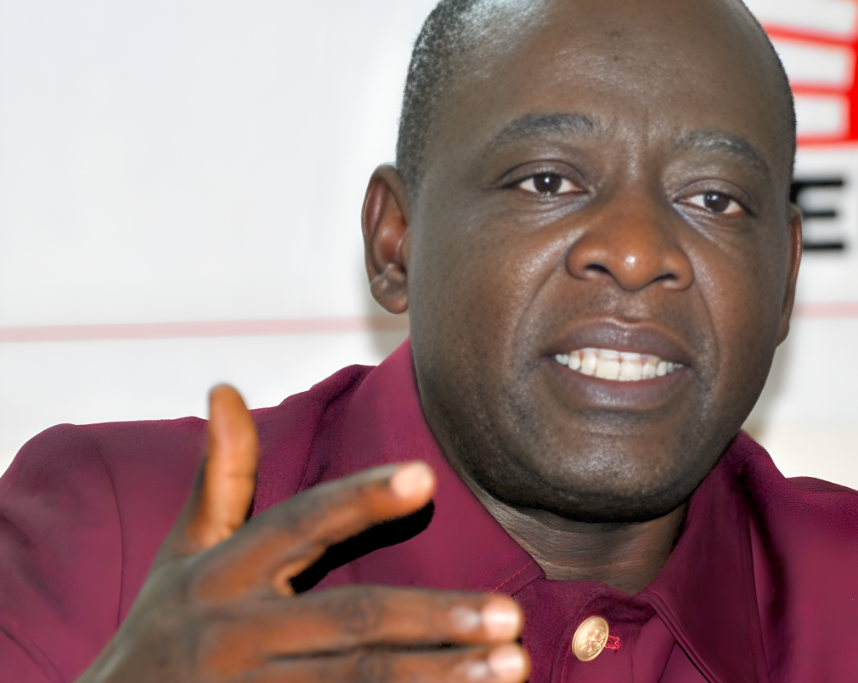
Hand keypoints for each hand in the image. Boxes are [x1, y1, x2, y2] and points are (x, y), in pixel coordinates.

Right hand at [77, 385, 528, 682]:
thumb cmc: (160, 632)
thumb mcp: (181, 557)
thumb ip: (219, 478)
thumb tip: (225, 387)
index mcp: (219, 575)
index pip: (299, 525)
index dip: (360, 500)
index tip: (427, 476)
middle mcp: (232, 633)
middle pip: (350, 620)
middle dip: (434, 618)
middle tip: (510, 617)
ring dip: (440, 675)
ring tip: (512, 665)